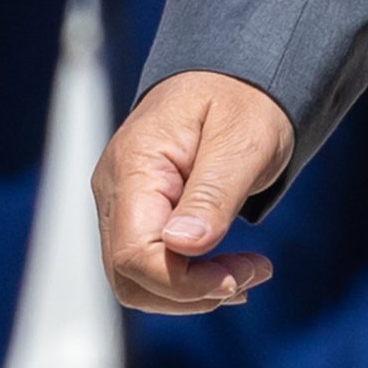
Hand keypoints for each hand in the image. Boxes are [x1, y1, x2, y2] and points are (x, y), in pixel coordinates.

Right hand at [95, 69, 292, 313]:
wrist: (236, 73)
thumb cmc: (243, 98)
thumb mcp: (241, 139)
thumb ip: (212, 193)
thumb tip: (182, 245)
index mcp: (135, 166)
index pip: (135, 254)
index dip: (183, 283)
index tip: (239, 277)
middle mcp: (115, 189)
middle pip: (129, 276)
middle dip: (190, 293)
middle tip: (252, 276)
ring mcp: (122, 202)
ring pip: (134, 279)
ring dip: (189, 293)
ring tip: (247, 276)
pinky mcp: (137, 212)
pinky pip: (147, 263)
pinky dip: (185, 280)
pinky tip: (226, 274)